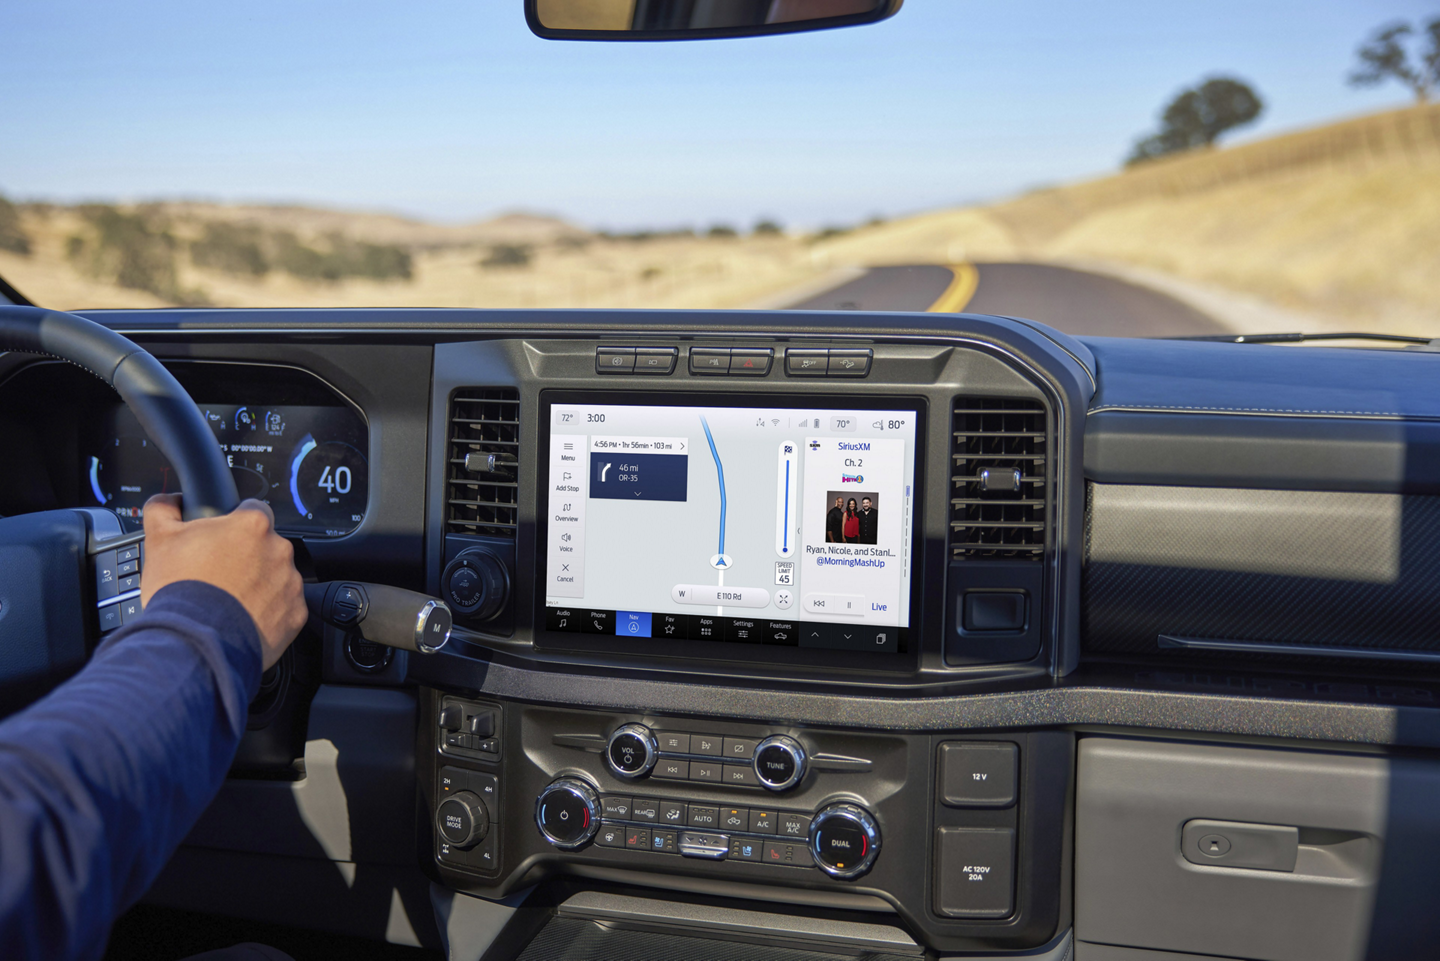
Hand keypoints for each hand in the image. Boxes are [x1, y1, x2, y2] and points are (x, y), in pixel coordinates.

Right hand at [140, 494, 307, 669]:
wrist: (194, 642)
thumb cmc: (180, 591)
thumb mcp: (158, 540)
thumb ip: (164, 510)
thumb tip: (168, 501)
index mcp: (252, 525)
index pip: (253, 510)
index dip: (236, 523)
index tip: (224, 539)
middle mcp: (279, 550)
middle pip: (266, 545)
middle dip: (248, 556)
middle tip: (221, 574)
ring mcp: (291, 582)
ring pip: (277, 575)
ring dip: (259, 583)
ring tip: (230, 599)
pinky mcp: (296, 613)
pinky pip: (285, 606)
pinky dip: (269, 610)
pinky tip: (244, 617)